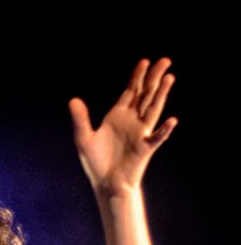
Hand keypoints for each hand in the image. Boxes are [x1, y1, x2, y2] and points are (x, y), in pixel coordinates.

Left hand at [69, 59, 177, 196]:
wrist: (105, 183)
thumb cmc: (96, 162)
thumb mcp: (84, 138)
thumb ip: (81, 119)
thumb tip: (73, 100)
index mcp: (118, 115)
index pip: (131, 91)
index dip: (137, 76)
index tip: (144, 61)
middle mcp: (132, 121)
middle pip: (146, 94)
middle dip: (154, 77)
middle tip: (165, 60)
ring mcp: (140, 133)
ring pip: (153, 109)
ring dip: (162, 95)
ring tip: (169, 78)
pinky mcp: (144, 148)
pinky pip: (157, 138)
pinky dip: (164, 130)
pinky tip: (172, 121)